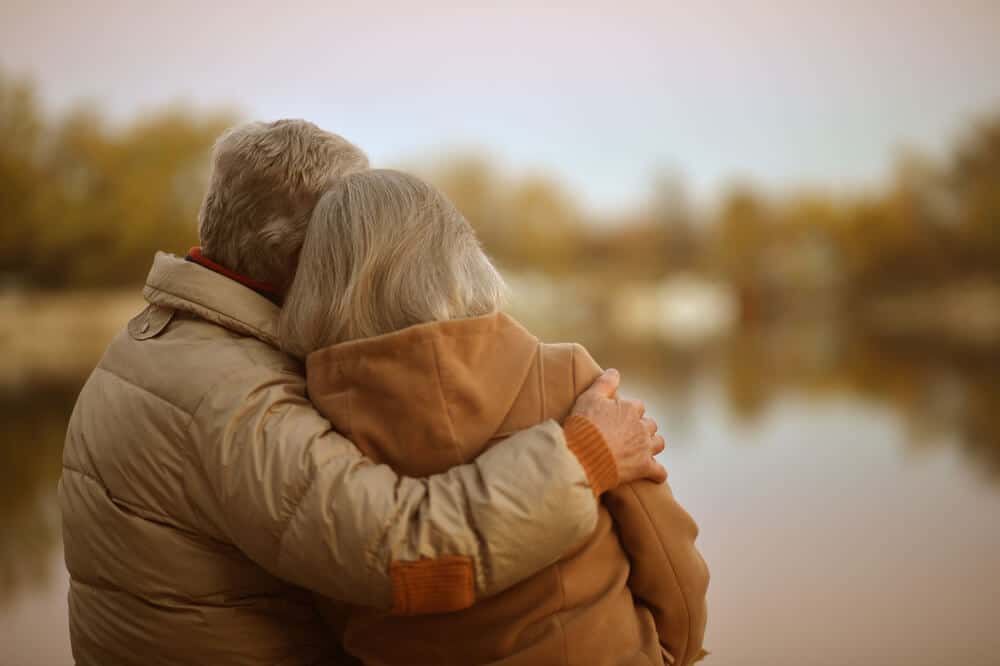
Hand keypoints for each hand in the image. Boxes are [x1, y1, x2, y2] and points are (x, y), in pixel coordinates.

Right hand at [570, 369, 666, 485]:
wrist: (582, 455)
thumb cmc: (584, 426)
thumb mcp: (589, 397)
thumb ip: (604, 383)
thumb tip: (615, 372)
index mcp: (629, 409)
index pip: (636, 406)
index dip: (627, 411)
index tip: (617, 417)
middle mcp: (641, 427)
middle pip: (649, 424)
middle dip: (641, 427)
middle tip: (627, 433)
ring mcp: (644, 448)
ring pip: (658, 443)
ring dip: (652, 445)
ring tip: (642, 448)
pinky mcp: (643, 467)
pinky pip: (659, 471)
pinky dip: (657, 473)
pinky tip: (654, 474)